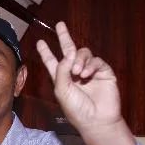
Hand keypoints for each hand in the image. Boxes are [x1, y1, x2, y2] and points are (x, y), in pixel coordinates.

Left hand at [36, 22, 135, 144]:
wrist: (96, 120)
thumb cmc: (76, 109)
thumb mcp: (62, 90)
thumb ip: (62, 71)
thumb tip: (69, 53)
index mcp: (62, 78)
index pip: (52, 62)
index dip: (46, 52)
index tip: (40, 42)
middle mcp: (75, 73)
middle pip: (69, 51)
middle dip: (64, 38)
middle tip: (59, 25)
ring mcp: (90, 72)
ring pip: (83, 54)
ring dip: (79, 60)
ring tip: (77, 72)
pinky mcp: (104, 72)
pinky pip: (96, 61)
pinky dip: (90, 65)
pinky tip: (85, 74)